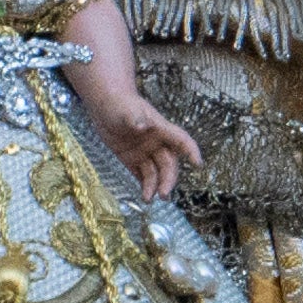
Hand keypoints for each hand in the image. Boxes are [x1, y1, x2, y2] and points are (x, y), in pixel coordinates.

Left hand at [73, 50, 196, 207]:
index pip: (181, 140)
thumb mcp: (126, 110)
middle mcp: (156, 143)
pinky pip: (141, 174)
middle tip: (164, 195)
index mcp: (161, 129)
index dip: (191, 151)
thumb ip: (135, 118)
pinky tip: (143, 196)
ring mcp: (145, 152)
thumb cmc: (119, 103)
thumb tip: (143, 126)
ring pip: (155, 172)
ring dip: (154, 186)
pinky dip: (144, 185)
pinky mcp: (132, 158)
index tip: (198, 165)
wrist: (104, 104)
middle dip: (168, 179)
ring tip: (148, 199)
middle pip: (168, 164)